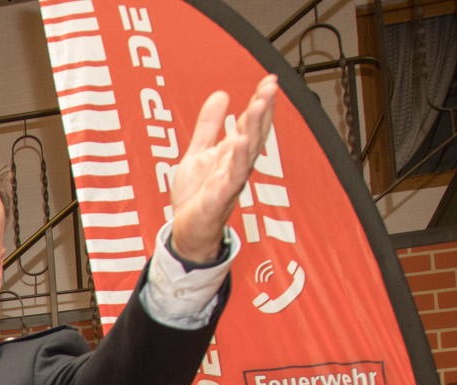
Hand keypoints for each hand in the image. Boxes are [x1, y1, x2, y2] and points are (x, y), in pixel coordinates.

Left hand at [169, 75, 279, 263]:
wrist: (186, 232)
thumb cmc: (196, 196)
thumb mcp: (198, 153)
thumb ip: (209, 126)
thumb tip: (221, 94)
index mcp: (232, 153)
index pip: (250, 123)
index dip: (260, 102)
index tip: (270, 80)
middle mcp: (236, 165)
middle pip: (254, 134)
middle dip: (263, 110)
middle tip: (270, 87)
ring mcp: (230, 180)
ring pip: (248, 152)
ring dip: (254, 128)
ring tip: (258, 105)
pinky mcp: (220, 197)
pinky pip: (232, 176)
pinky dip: (237, 159)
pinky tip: (239, 141)